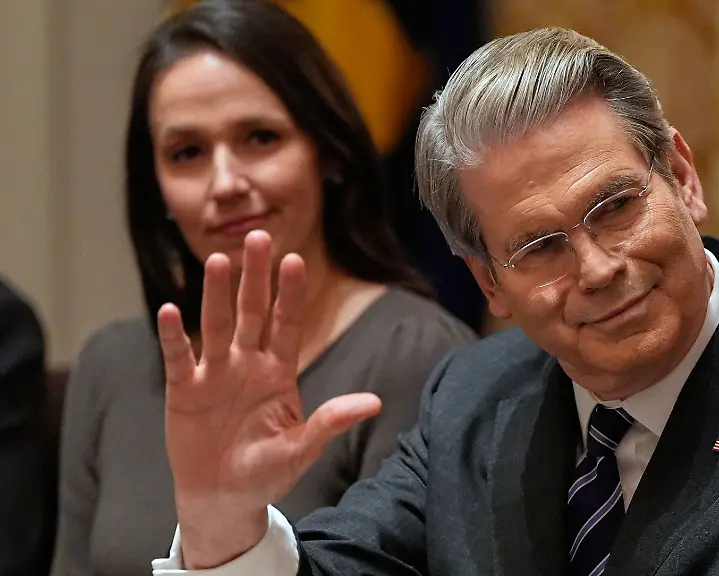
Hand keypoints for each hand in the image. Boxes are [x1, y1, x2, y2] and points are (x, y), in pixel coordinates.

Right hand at [158, 230, 381, 567]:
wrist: (225, 498)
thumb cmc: (267, 472)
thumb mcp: (302, 448)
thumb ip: (331, 422)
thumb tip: (374, 403)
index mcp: (278, 372)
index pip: (286, 324)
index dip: (291, 293)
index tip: (296, 259)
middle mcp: (246, 364)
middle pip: (251, 312)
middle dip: (255, 277)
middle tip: (257, 236)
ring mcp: (214, 374)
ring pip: (216, 326)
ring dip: (215, 295)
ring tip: (218, 261)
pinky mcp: (183, 391)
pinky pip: (178, 358)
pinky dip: (173, 336)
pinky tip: (170, 311)